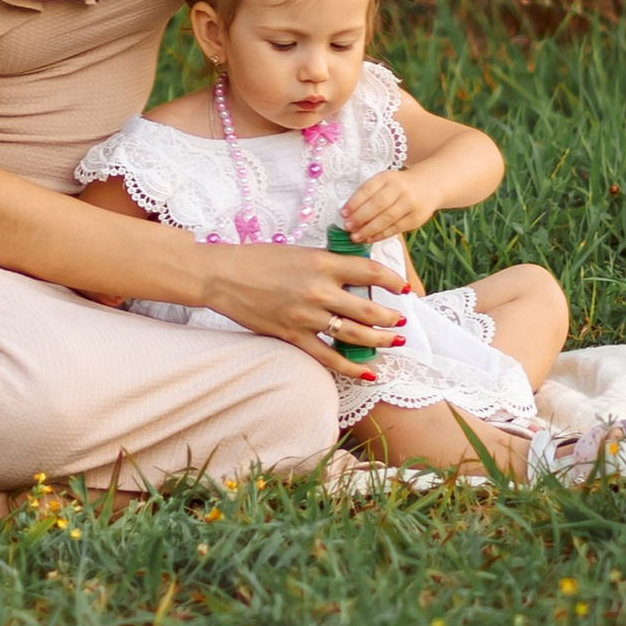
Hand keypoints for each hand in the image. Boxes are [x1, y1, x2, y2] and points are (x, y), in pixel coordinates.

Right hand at [196, 244, 406, 354]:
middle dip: (391, 318)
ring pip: (354, 334)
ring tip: (394, 342)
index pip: (369, 272)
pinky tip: (369, 372)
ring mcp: (306, 316)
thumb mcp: (300, 252)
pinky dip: (351, 367)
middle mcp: (318, 290)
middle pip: (368, 309)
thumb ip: (327, 265)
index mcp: (322, 263)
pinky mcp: (293, 335)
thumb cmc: (259, 259)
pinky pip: (328, 357)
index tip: (402, 287)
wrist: (223, 276)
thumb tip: (355, 275)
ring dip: (380, 340)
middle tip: (401, 321)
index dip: (392, 280)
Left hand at [340, 169, 438, 247]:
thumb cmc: (399, 185)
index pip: (367, 189)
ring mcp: (410, 204)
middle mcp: (400, 188)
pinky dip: (380, 235)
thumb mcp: (385, 181)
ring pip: (386, 219)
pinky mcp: (416, 218)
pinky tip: (369, 239)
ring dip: (368, 230)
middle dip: (360, 218)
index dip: (354, 202)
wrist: (429, 185)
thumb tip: (348, 213)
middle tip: (347, 227)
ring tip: (355, 237)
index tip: (343, 214)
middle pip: (377, 205)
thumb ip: (369, 193)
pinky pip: (395, 229)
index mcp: (387, 177)